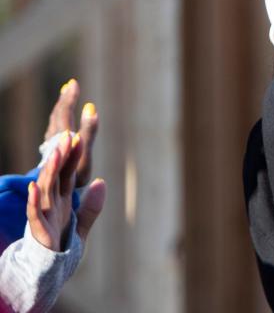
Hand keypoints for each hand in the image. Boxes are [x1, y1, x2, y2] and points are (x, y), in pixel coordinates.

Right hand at [27, 134, 105, 251]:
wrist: (47, 274)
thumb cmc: (62, 248)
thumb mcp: (82, 225)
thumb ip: (92, 206)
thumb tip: (102, 181)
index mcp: (62, 202)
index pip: (67, 174)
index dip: (72, 157)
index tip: (78, 137)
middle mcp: (52, 205)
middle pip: (57, 176)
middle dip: (62, 157)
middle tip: (68, 136)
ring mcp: (44, 216)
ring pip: (46, 189)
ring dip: (50, 172)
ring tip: (55, 154)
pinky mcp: (38, 231)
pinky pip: (35, 214)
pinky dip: (34, 202)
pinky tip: (35, 188)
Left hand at [44, 79, 98, 186]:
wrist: (52, 200)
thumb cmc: (71, 176)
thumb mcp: (84, 154)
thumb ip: (88, 130)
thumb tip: (90, 106)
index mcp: (62, 138)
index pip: (65, 113)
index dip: (70, 98)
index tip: (75, 84)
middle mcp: (53, 141)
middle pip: (58, 117)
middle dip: (65, 100)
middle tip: (71, 85)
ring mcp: (52, 148)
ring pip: (56, 123)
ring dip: (62, 108)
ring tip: (68, 97)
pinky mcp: (54, 155)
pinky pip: (56, 131)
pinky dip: (62, 120)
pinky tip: (65, 121)